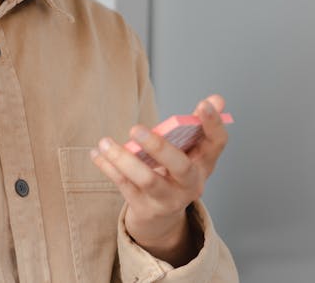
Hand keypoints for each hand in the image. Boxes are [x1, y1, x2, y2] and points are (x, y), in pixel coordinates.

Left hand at [90, 94, 228, 265]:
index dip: (213, 124)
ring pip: (148, 180)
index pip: (217, 143)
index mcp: (205, 163)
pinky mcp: (146, 208)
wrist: (162, 214)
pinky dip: (109, 168)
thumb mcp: (190, 151)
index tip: (204, 104)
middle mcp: (190, 184)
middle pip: (180, 167)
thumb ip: (198, 123)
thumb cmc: (175, 172)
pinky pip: (125, 186)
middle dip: (159, 147)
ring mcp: (168, 199)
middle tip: (135, 129)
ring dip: (124, 160)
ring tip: (105, 142)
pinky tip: (97, 154)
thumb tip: (216, 99)